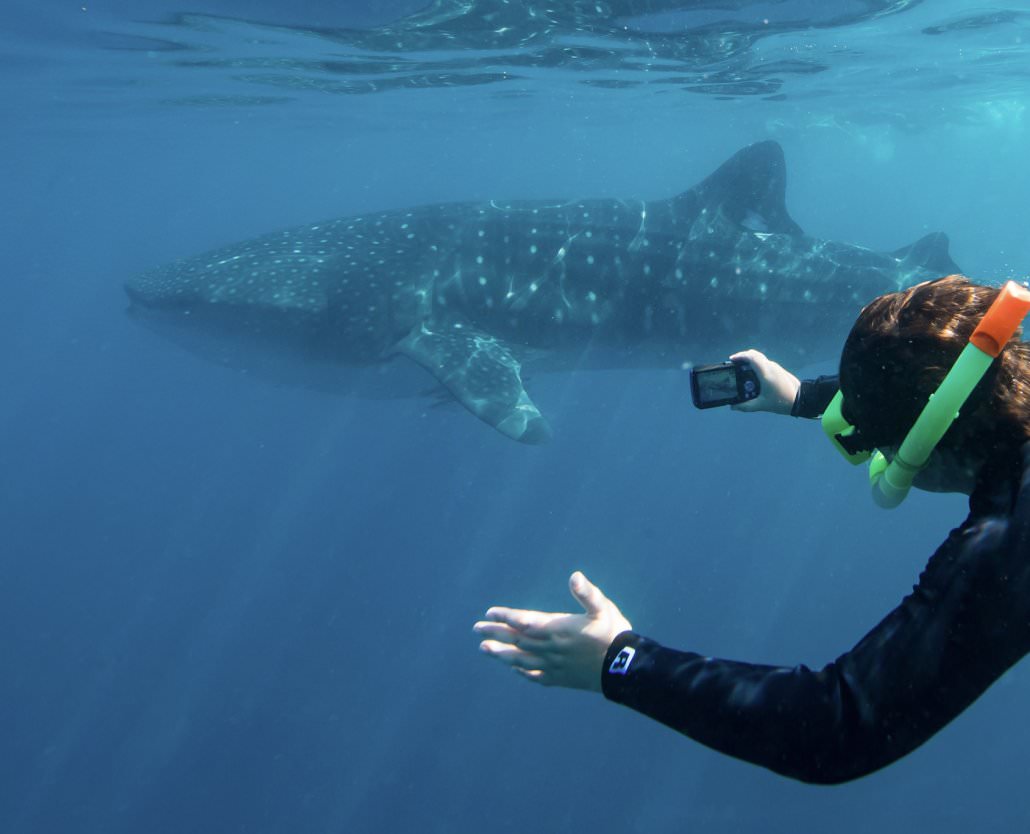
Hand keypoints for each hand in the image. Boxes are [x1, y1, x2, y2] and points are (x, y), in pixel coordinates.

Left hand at [474, 571, 632, 691]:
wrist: (625, 669)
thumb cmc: (614, 634)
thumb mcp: (603, 608)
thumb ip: (587, 593)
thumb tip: (574, 576)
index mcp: (558, 629)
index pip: (525, 622)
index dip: (506, 617)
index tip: (489, 613)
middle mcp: (551, 648)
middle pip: (517, 641)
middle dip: (495, 634)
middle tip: (476, 630)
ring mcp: (554, 665)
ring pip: (521, 659)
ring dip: (501, 654)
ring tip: (484, 649)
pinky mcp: (561, 679)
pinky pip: (536, 676)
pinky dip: (523, 671)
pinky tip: (515, 669)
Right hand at [729, 349, 800, 414]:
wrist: (801, 399)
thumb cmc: (782, 401)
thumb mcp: (762, 405)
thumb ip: (746, 406)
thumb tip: (733, 407)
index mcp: (766, 372)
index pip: (751, 357)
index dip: (740, 356)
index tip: (732, 359)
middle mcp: (771, 366)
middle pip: (755, 354)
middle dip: (743, 357)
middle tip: (735, 363)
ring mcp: (776, 367)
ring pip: (760, 358)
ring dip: (750, 361)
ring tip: (742, 369)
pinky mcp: (779, 370)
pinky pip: (765, 363)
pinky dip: (756, 365)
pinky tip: (753, 375)